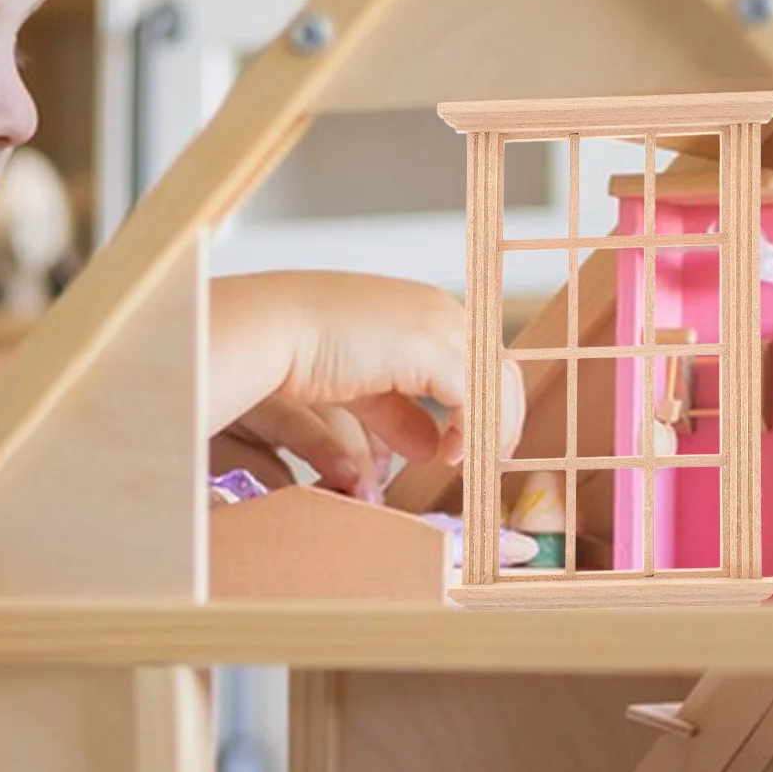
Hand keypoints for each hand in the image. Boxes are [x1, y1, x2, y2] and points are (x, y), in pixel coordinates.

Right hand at [210, 273, 525, 499]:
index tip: (478, 443)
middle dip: (502, 417)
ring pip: (495, 383)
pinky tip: (451, 456)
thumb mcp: (365, 388)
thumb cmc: (300, 350)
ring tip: (472, 462)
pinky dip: (473, 430)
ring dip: (491, 428)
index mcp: (426, 309)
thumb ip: (400, 413)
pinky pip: (475, 397)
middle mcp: (441, 311)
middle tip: (491, 458)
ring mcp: (439, 326)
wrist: (270, 330)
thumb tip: (431, 446)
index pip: (483, 355)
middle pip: (500, 366)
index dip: (488, 401)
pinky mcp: (430, 350)